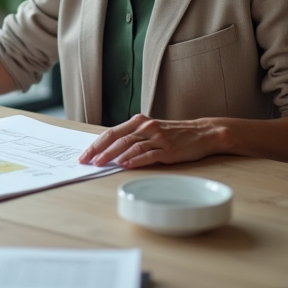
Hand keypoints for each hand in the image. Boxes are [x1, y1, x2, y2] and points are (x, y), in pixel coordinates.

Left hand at [78, 114, 226, 168]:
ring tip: (101, 164)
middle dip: (99, 151)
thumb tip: (109, 152)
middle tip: (87, 161)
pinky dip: (135, 160)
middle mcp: (147, 127)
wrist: (203, 133)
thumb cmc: (175, 134)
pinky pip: (148, 154)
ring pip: (130, 145)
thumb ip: (133, 137)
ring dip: (113, 156)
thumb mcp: (152, 131)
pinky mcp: (168, 149)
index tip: (84, 155)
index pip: (111, 132)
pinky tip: (125, 164)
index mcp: (139, 122)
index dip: (96, 144)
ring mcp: (158, 138)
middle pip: (117, 138)